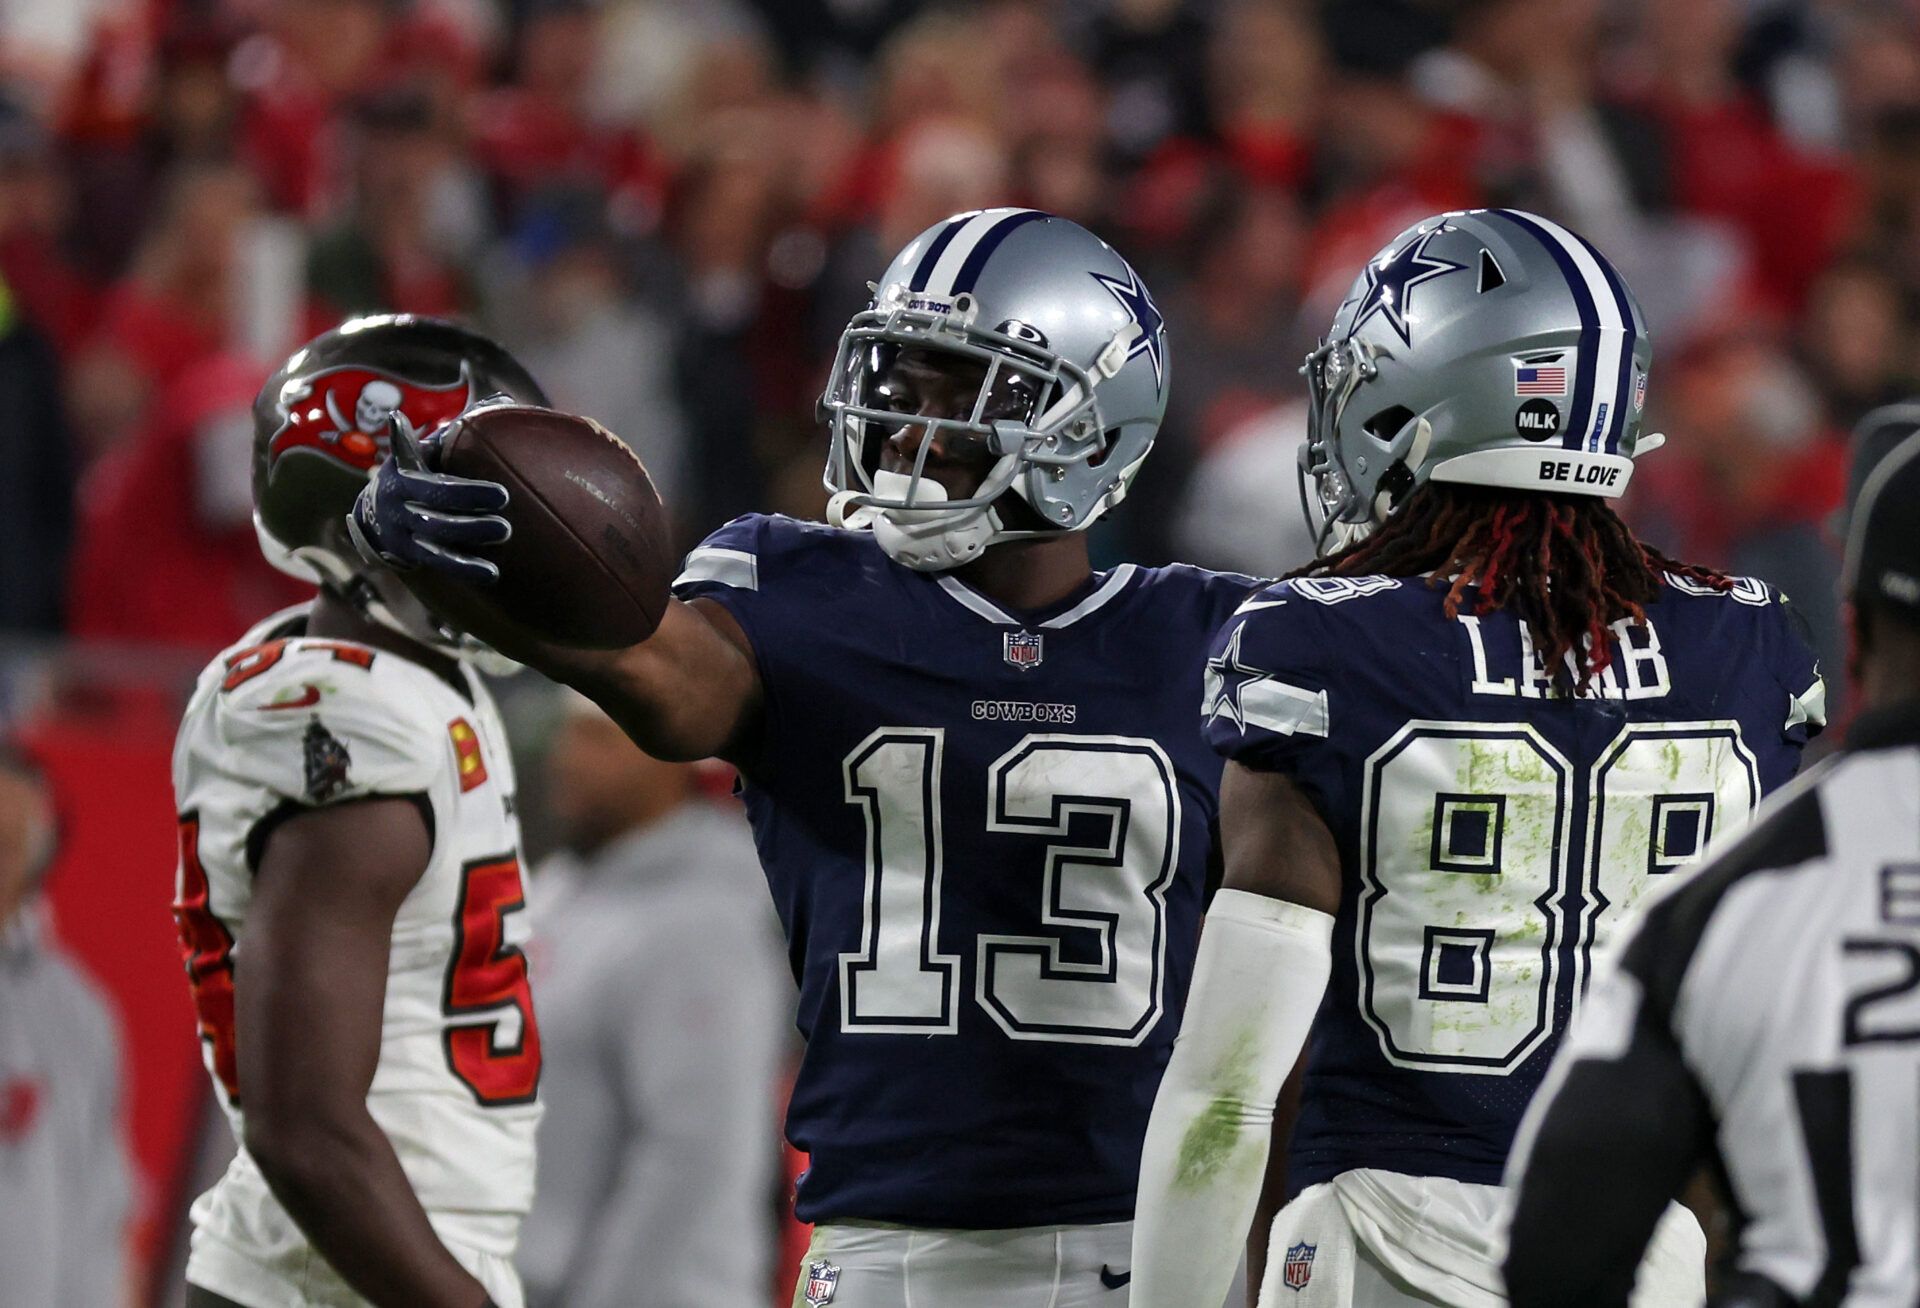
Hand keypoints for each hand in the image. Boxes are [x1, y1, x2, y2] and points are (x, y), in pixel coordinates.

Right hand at [346, 414, 511, 583]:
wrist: (372, 512)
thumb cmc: (414, 473)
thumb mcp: (420, 452)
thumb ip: (450, 433)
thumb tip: (499, 401)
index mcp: (402, 479)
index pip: (437, 489)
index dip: (468, 494)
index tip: (502, 495)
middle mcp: (398, 508)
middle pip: (436, 519)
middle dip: (472, 523)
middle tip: (506, 525)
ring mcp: (402, 535)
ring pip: (436, 546)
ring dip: (470, 547)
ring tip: (502, 541)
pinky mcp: (409, 556)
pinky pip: (438, 564)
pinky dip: (464, 570)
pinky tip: (491, 574)